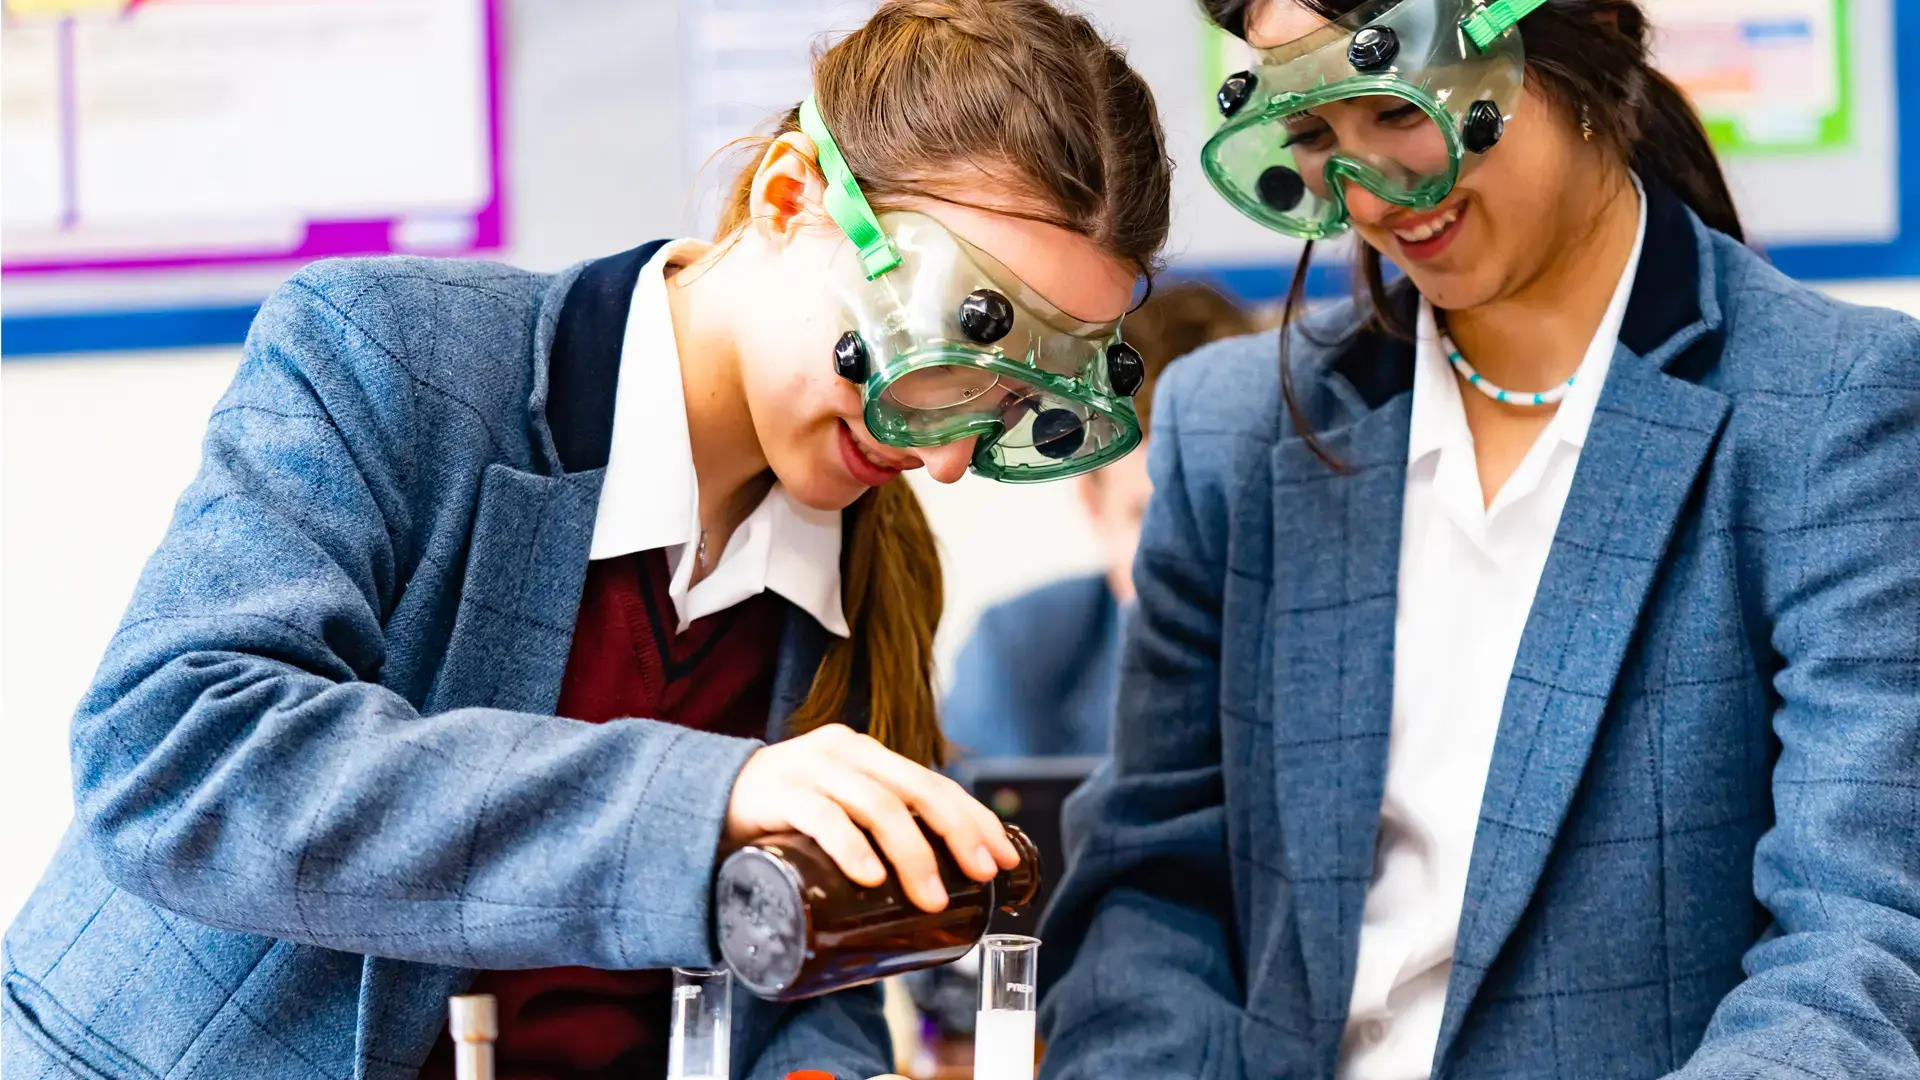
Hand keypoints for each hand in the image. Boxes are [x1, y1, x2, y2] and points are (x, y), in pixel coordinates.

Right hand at [724, 723, 1020, 911]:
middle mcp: (844, 754)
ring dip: (911, 852)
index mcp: (867, 758)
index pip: (935, 783)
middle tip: (982, 874)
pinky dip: (850, 848)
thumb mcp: (835, 817)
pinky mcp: (774, 793)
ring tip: (928, 896)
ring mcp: (809, 769)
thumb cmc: (779, 819)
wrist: (697, 802)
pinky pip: (821, 817)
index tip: (1006, 858)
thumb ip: (872, 837)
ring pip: (876, 804)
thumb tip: (928, 898)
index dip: (975, 818)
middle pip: (917, 789)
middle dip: (958, 832)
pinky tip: (869, 876)